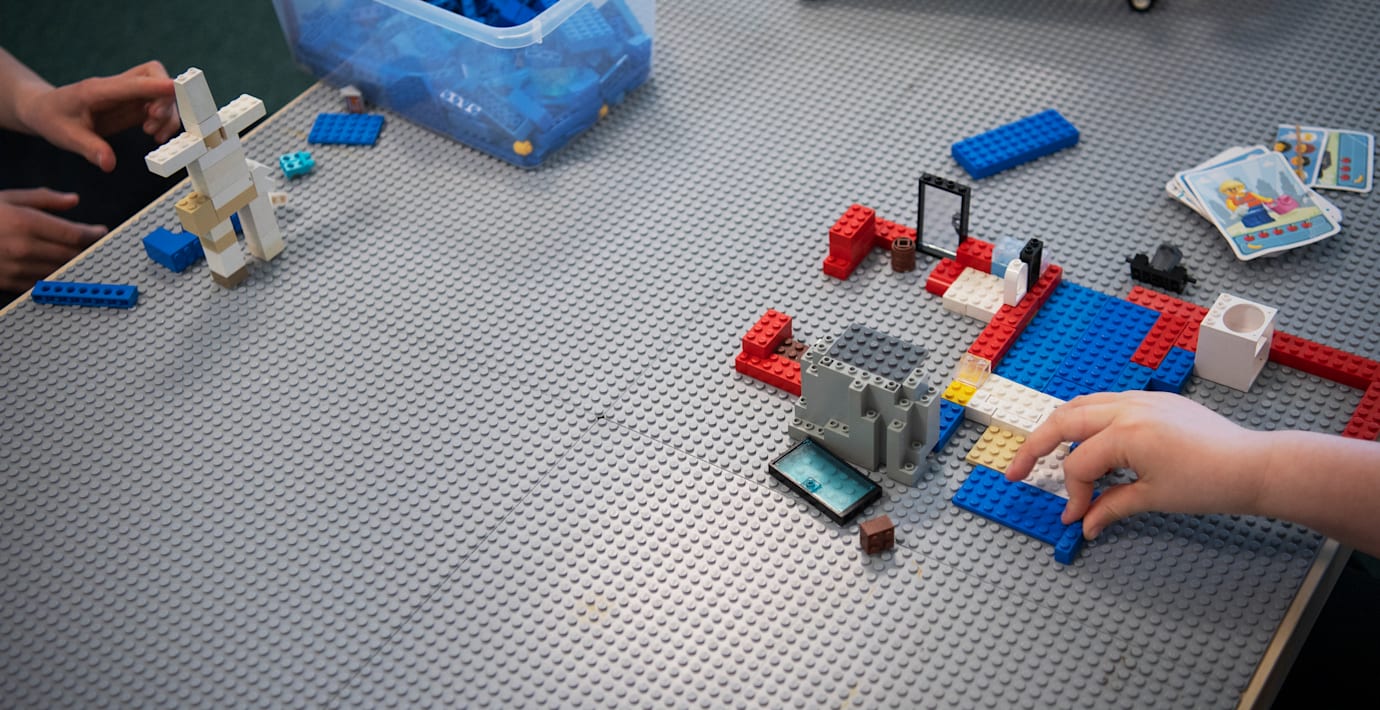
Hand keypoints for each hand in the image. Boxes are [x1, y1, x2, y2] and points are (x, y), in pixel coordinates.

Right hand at [0, 189, 106, 291]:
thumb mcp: (8, 198)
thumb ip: (44, 200)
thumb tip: (72, 200)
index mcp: (25, 223)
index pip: (73, 233)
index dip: (93, 234)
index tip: (101, 232)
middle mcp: (23, 247)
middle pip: (71, 254)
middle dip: (88, 250)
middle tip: (98, 246)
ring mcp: (16, 268)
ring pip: (60, 270)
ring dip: (75, 265)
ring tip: (84, 258)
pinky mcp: (9, 283)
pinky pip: (42, 283)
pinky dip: (55, 276)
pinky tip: (61, 270)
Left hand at [15, 61, 178, 172]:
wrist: (45, 110)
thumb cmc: (52, 118)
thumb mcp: (65, 136)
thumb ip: (89, 148)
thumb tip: (108, 163)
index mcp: (98, 90)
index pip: (133, 82)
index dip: (156, 86)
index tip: (176, 90)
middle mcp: (116, 88)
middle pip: (153, 75)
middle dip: (165, 99)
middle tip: (154, 124)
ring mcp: (126, 95)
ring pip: (160, 91)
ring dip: (166, 114)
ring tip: (154, 136)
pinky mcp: (131, 105)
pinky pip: (157, 106)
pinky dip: (164, 121)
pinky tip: (155, 136)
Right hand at [1005, 391, 1270, 539]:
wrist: (1255, 466)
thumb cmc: (1209, 484)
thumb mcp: (1153, 499)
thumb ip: (1110, 507)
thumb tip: (1085, 525)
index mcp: (1124, 433)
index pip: (1078, 465)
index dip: (1073, 496)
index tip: (1078, 518)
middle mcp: (1126, 408)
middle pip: (1062, 421)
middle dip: (1035, 446)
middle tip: (1016, 471)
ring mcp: (1141, 399)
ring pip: (1083, 404)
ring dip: (1059, 427)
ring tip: (1046, 451)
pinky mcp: (1155, 401)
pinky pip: (1107, 402)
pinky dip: (1087, 419)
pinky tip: (1089, 441)